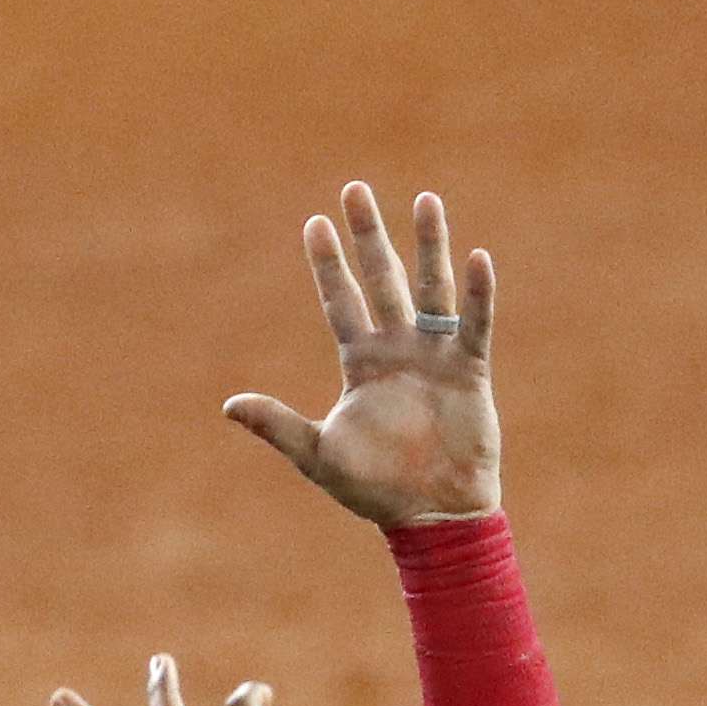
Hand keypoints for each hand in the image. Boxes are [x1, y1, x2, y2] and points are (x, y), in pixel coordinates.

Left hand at [223, 182, 502, 526]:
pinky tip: (478, 257)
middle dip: (368, 236)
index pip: (340, 302)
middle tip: (355, 189)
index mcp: (360, 364)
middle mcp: (397, 349)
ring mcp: (434, 356)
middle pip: (380, 279)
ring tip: (426, 199)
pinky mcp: (469, 371)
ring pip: (431, 287)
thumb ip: (278, 424)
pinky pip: (473, 323)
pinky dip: (478, 294)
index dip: (328, 265)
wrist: (432, 516)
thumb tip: (229, 405)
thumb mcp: (319, 455)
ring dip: (428, 245)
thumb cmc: (376, 490)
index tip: (314, 223)